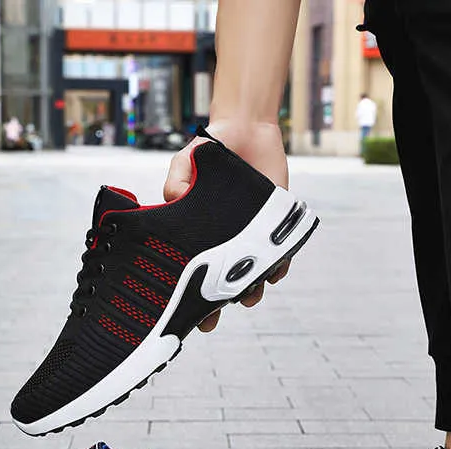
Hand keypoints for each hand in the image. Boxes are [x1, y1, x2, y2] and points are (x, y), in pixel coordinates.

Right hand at [163, 120, 289, 331]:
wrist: (247, 130)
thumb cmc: (211, 149)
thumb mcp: (186, 161)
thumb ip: (176, 181)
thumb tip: (171, 201)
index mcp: (200, 235)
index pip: (193, 272)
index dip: (188, 295)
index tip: (183, 313)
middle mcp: (226, 242)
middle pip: (221, 283)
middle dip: (217, 305)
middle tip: (212, 317)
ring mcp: (251, 238)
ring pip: (252, 276)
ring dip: (250, 291)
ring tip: (247, 296)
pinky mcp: (275, 228)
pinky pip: (280, 255)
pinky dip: (279, 267)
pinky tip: (274, 272)